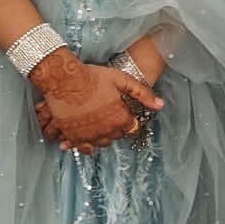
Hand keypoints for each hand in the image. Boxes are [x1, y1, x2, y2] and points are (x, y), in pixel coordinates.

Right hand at [29, 49, 162, 153]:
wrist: (64, 78)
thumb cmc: (93, 77)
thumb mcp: (122, 80)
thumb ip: (143, 94)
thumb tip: (160, 105)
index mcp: (120, 119)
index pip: (130, 128)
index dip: (127, 119)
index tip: (121, 111)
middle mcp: (106, 131)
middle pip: (115, 137)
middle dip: (114, 127)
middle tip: (107, 114)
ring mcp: (89, 135)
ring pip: (100, 143)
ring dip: (101, 135)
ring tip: (96, 122)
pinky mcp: (73, 136)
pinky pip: (82, 147)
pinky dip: (84, 144)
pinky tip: (84, 137)